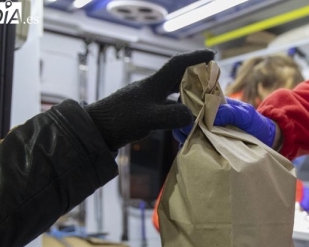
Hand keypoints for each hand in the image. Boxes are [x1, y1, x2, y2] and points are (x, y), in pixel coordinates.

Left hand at [86, 49, 214, 150]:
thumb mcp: (149, 118)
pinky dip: (179, 109)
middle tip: (212, 84)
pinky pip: (167, 106)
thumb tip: (192, 116)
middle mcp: (151, 89)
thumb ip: (172, 116)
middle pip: (178, 77)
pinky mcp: (143, 112)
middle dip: (196, 77)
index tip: (211, 55)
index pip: (178, 64)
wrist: (96, 130)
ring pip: (173, 92)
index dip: (195, 58)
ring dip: (188, 94)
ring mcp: (147, 100)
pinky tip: (183, 118)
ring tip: (203, 102)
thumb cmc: (120, 120)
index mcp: (154, 84)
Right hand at [172, 98, 276, 147]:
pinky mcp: (210, 147)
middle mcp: (208, 119)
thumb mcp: (245, 114)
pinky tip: (190, 150)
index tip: (185, 115)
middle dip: (182, 124)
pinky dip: (191, 149)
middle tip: (183, 130)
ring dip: (185, 136)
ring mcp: (208, 134)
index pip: (194, 102)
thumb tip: (211, 116)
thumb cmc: (256, 123)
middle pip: (187, 119)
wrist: (266, 141)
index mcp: (215, 106)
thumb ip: (230, 112)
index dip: (186, 107)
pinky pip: (196, 147)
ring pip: (189, 133)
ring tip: (185, 140)